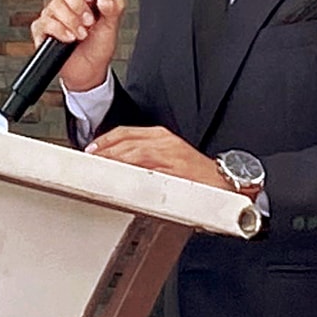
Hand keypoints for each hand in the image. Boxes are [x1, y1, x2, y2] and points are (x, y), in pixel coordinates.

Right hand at [30, 0, 126, 93]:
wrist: (88, 71)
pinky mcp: (42, 30)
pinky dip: (59, 30)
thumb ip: (114, 8)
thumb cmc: (97, 47)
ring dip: (71, 22)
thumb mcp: (112, 27)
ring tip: (81, 34)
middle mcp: (65, 4)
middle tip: (89, 22)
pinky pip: (45, 23)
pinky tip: (69, 38)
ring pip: (54, 6)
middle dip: (79, 8)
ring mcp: (52, 16)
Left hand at [86, 126, 230, 189]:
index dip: (105, 141)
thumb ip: (145, 157)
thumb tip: (117, 164)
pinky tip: (121, 180)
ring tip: (99, 171)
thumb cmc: (196, 175)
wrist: (226, 184)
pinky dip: (133, 174)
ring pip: (135, 153)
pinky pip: (150, 171)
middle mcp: (166, 142)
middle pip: (126, 142)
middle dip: (104, 152)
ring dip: (114, 161)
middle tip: (90, 163)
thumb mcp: (168, 157)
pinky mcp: (178, 173)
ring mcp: (172, 157)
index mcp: (162, 136)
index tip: (91, 151)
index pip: (126, 132)